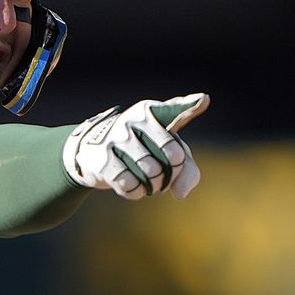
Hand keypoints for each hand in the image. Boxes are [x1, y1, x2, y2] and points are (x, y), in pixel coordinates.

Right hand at [63, 93, 209, 199]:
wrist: (91, 151)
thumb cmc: (141, 148)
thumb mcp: (167, 150)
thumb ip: (187, 169)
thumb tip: (181, 195)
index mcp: (151, 112)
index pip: (175, 112)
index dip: (190, 106)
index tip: (203, 100)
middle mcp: (133, 121)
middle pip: (174, 156)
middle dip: (172, 172)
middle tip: (162, 172)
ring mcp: (116, 139)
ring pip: (152, 173)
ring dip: (154, 185)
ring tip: (147, 179)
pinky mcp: (103, 160)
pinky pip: (132, 186)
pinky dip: (136, 192)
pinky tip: (130, 183)